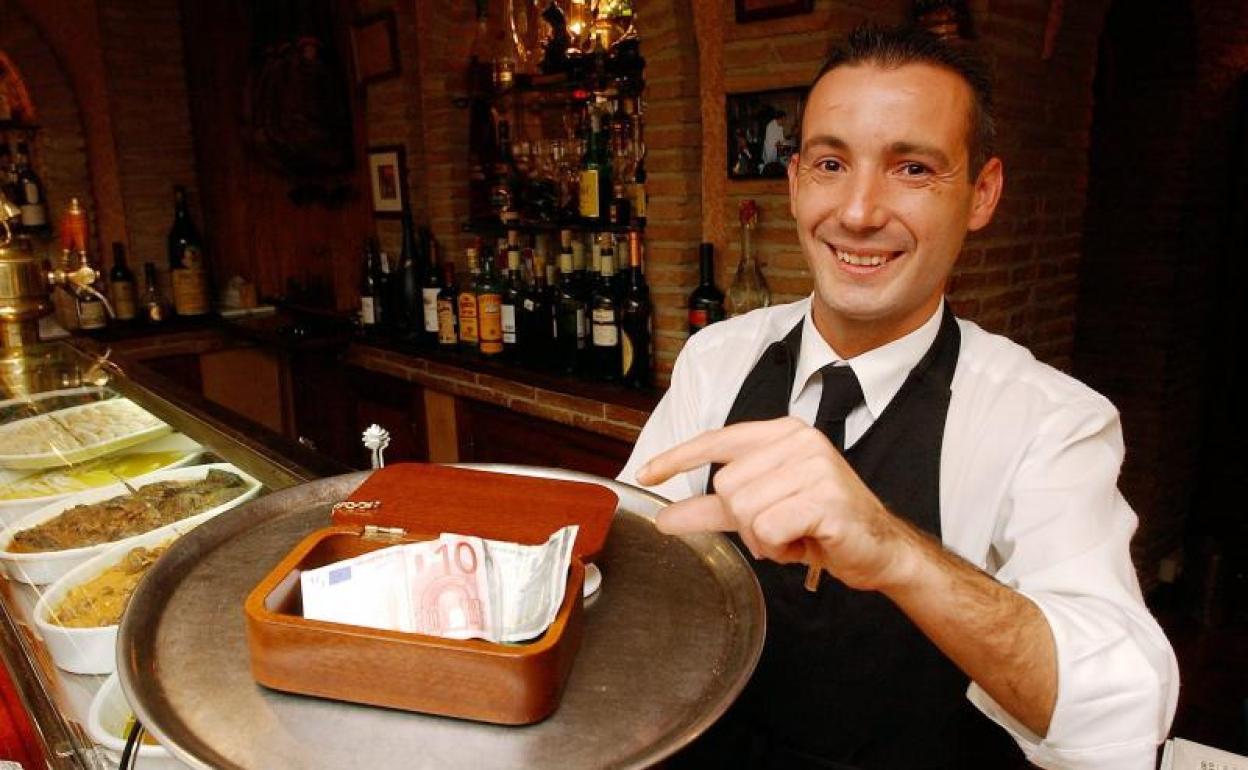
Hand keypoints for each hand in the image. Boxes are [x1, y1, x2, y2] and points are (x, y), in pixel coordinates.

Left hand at [636, 416, 918, 591]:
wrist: (879, 549)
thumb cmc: (822, 525)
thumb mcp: (763, 510)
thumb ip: (714, 510)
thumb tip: (666, 517)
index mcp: (782, 434)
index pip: (717, 440)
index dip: (677, 457)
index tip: (646, 473)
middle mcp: (798, 441)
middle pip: (726, 485)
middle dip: (745, 521)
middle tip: (780, 529)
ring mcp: (814, 466)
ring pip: (745, 510)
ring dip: (763, 539)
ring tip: (795, 536)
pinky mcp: (824, 498)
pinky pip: (768, 528)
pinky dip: (780, 548)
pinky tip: (805, 544)